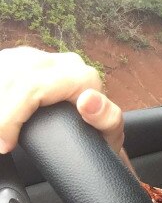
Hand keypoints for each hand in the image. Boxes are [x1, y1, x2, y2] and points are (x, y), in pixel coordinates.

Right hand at [0, 47, 123, 154]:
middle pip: (15, 77)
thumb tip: (87, 99)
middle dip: (2, 111)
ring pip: (6, 69)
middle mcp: (64, 61)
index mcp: (81, 75)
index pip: (31, 87)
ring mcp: (46, 57)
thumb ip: (106, 117)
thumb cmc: (101, 132)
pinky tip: (2, 109)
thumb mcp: (110, 130)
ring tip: (0, 130)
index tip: (5, 144)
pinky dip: (0, 90)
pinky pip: (4, 68)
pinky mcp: (28, 59)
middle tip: (0, 140)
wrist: (93, 130)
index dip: (11, 117)